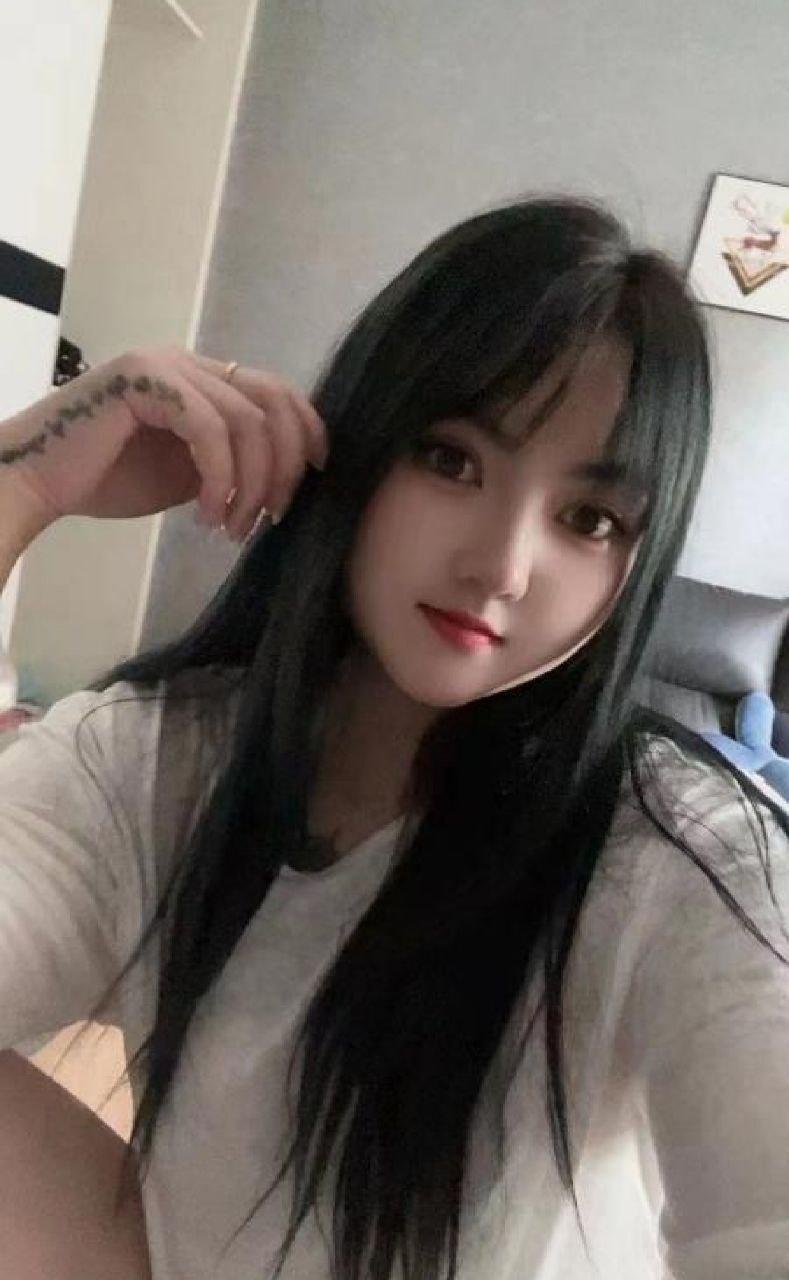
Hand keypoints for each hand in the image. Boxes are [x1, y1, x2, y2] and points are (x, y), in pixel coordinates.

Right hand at [0, 346, 328, 542]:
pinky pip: (211, 430)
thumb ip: (231, 460)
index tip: (316, 478)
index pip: (277, 391)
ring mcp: (166, 364)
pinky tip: (205, 516)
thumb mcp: (189, 471)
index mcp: (202, 376)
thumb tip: (285, 477)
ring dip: (252, 484)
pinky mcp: (146, 379)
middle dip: (287, 465)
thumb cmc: (106, 478)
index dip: (309, 431)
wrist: (37, 480)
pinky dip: (219, 480)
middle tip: (275, 516)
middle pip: (274, 402)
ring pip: (247, 421)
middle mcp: (188, 360)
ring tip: (232, 528)